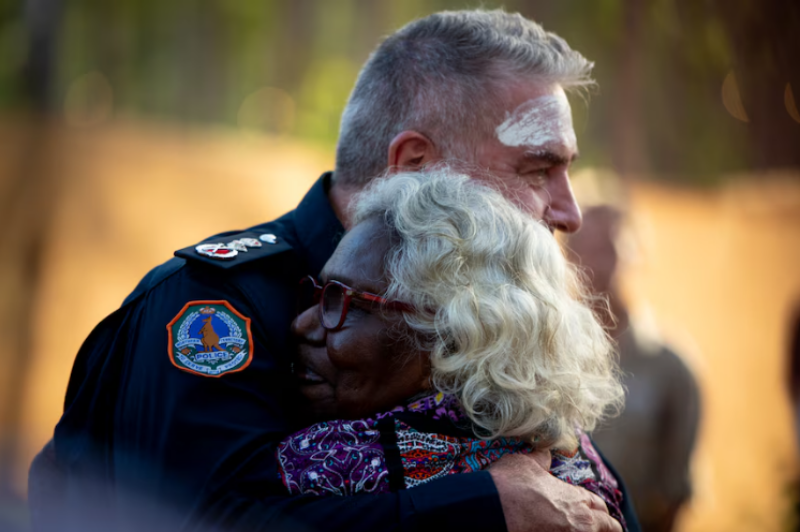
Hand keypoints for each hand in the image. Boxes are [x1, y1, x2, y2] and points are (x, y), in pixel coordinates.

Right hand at [488, 452, 621, 531]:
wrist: (491, 510)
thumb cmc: (509, 485)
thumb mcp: (526, 464)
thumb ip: (541, 461)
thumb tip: (546, 453)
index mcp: (575, 499)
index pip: (599, 506)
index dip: (599, 509)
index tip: (599, 513)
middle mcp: (580, 523)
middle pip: (608, 527)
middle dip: (606, 526)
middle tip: (604, 527)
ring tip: (589, 530)